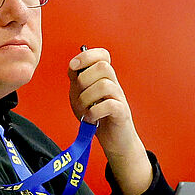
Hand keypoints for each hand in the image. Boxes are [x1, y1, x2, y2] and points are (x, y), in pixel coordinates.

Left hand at [68, 48, 152, 194]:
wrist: (113, 140)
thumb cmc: (97, 116)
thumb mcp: (81, 96)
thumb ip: (76, 81)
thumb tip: (73, 66)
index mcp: (103, 77)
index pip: (102, 54)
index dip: (87, 56)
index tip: (74, 67)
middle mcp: (113, 84)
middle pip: (103, 66)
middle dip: (84, 79)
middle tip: (80, 94)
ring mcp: (119, 98)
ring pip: (104, 85)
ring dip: (87, 98)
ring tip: (85, 109)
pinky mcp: (121, 113)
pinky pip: (110, 105)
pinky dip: (95, 112)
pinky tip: (92, 118)